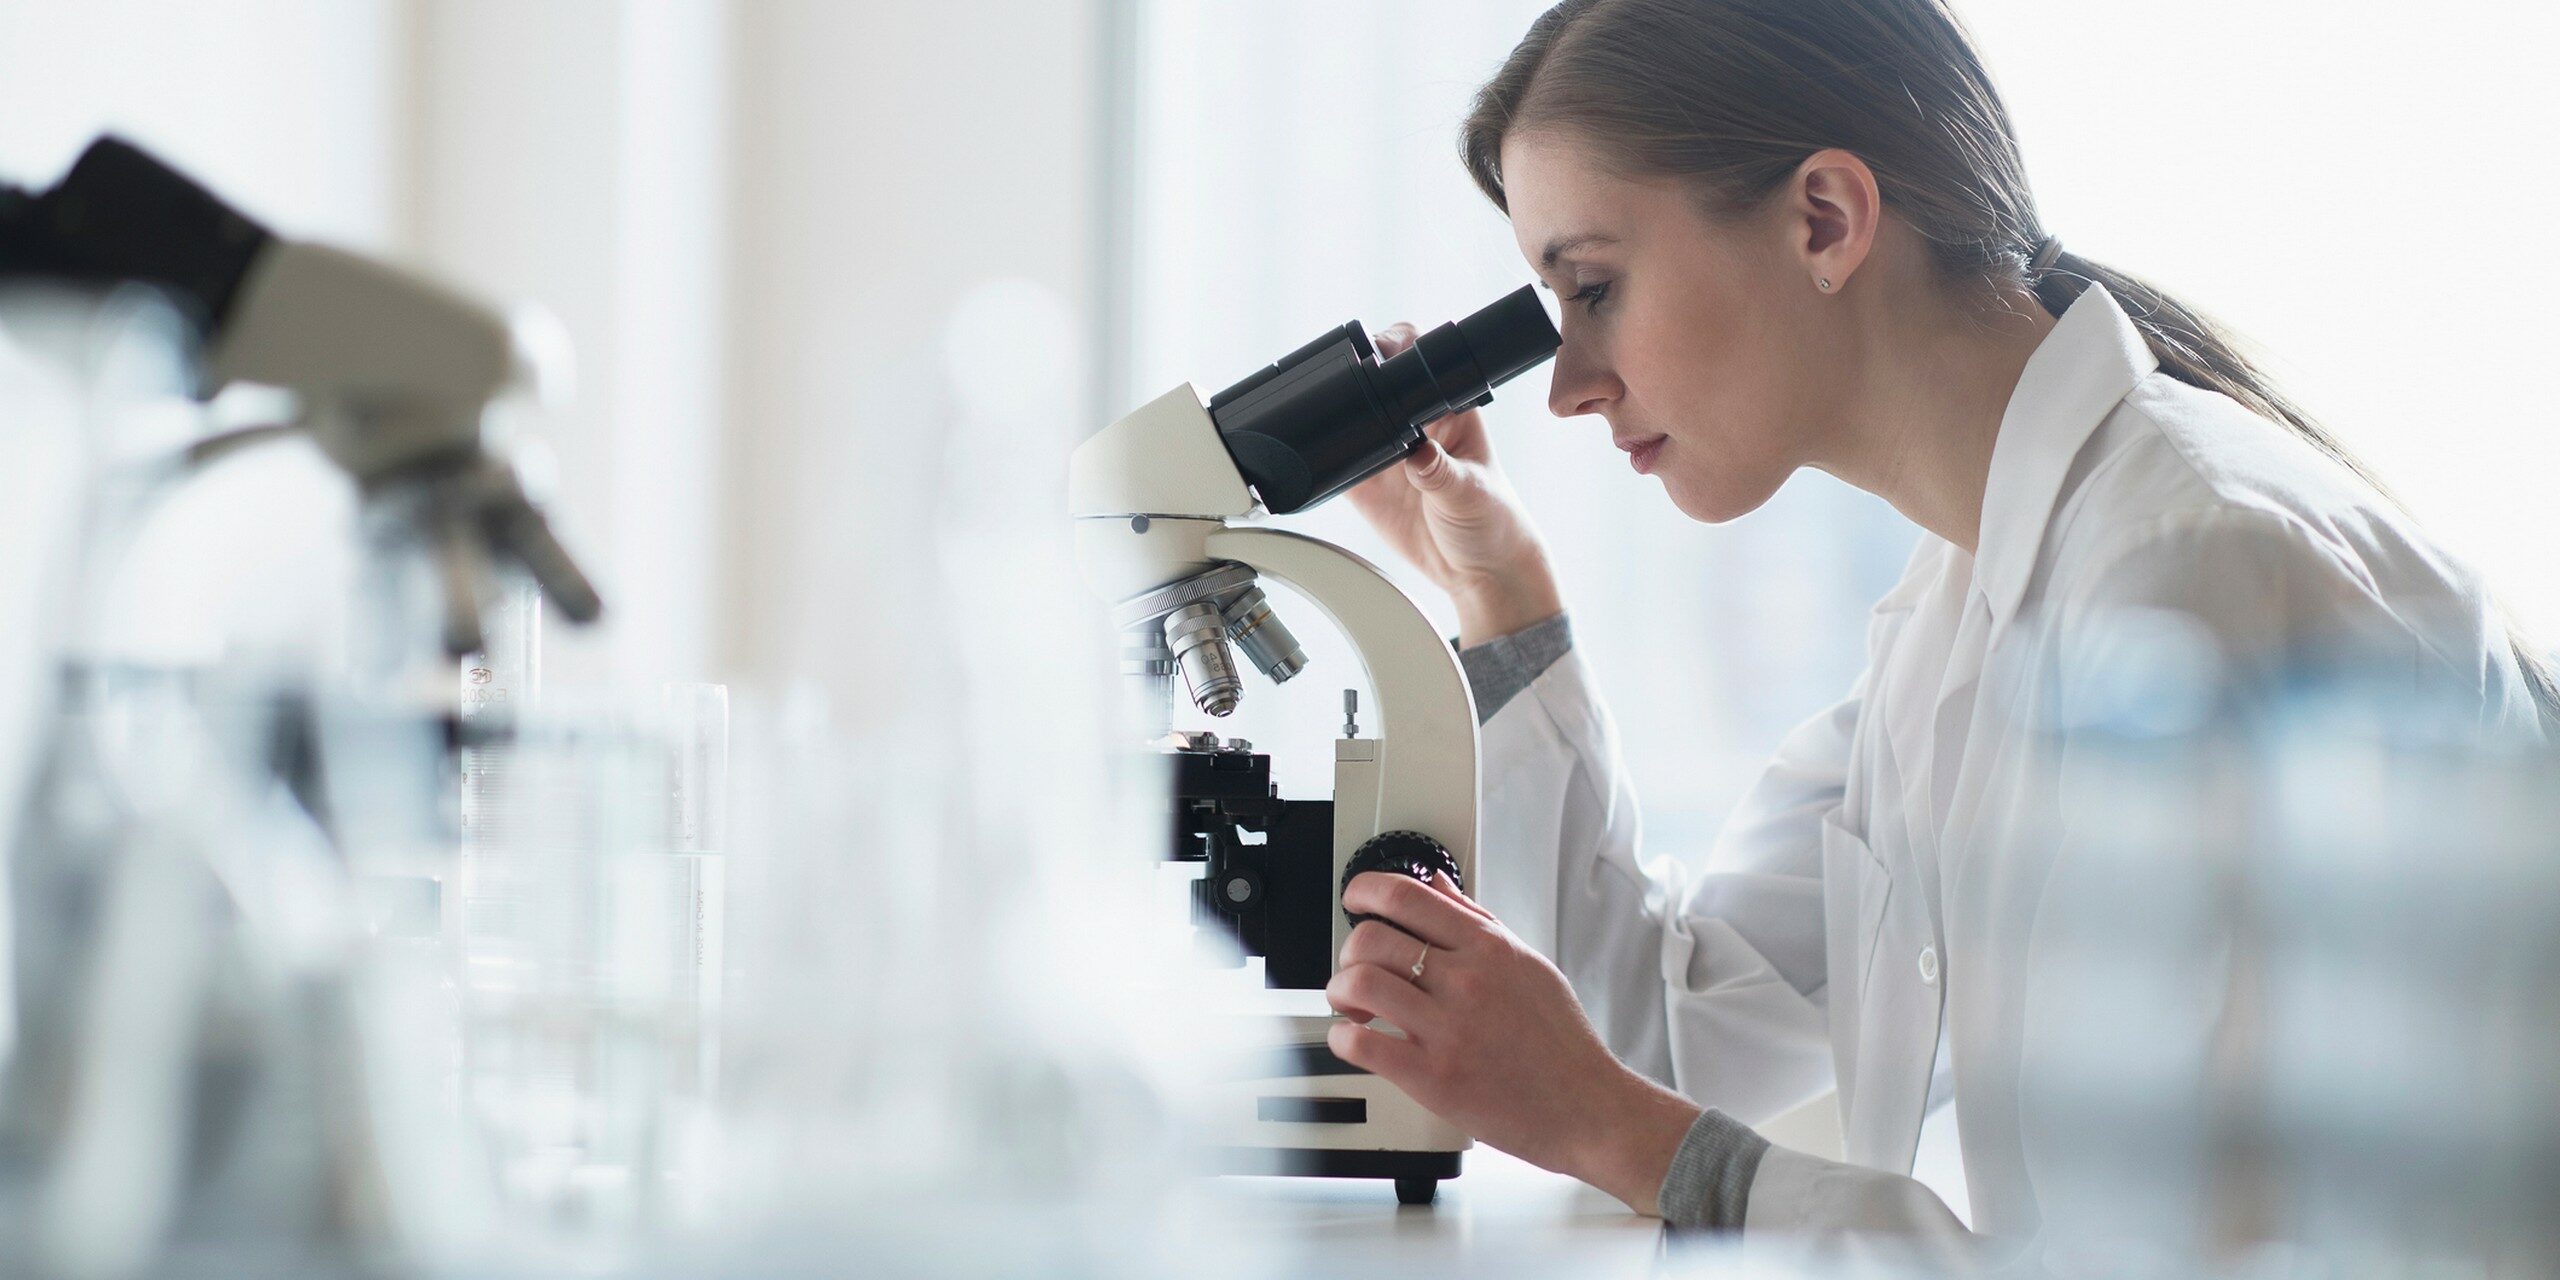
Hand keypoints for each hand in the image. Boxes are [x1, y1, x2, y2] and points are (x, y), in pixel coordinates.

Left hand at [1324, 871, 1703, 1215]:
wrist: (1589, 1108)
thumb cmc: (1562, 1043)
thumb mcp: (1529, 965)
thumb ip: (1478, 922)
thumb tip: (1438, 886)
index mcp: (1489, 948)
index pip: (1407, 896)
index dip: (1365, 889)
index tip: (1354, 898)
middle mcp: (1467, 981)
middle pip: (1372, 937)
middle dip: (1349, 950)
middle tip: (1355, 968)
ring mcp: (1449, 1029)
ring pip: (1360, 983)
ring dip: (1340, 991)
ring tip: (1352, 1006)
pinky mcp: (1435, 1078)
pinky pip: (1363, 1045)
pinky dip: (1344, 1038)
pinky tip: (1355, 1040)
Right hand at [1343, 324, 1563, 645]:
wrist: (1479, 574)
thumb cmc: (1494, 523)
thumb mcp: (1470, 493)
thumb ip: (1442, 472)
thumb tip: (1416, 451)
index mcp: (1449, 410)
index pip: (1417, 361)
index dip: (1393, 349)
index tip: (1375, 356)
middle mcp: (1414, 424)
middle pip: (1374, 381)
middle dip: (1354, 376)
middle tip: (1347, 395)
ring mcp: (1387, 452)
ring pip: (1349, 418)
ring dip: (1335, 417)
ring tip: (1334, 430)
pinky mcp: (1365, 484)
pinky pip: (1334, 462)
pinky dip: (1321, 460)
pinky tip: (1323, 464)